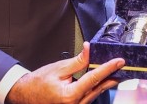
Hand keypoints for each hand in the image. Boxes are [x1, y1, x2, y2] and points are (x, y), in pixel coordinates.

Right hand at [6, 43, 123, 103]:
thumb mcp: (58, 68)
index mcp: (70, 96)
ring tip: (115, 71)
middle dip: (112, 76)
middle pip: (99, 88)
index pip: (94, 78)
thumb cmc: (38, 83)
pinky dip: (96, 87)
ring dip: (105, 82)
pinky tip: (101, 79)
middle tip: (122, 66)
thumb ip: (78, 61)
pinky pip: (89, 97)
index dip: (108, 68)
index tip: (119, 61)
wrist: (24, 95)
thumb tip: (90, 50)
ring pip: (95, 94)